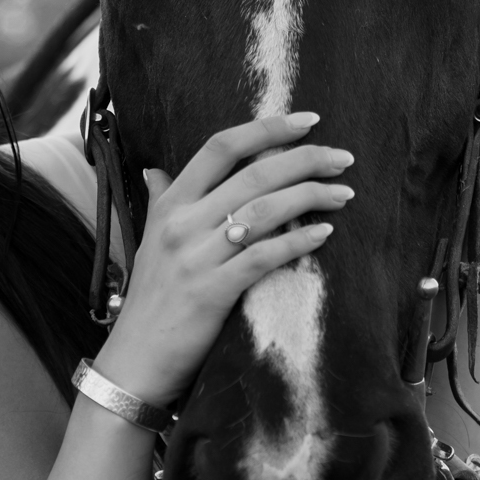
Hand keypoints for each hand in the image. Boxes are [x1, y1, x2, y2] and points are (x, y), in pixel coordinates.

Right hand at [94, 115, 355, 410]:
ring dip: (310, 196)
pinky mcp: (212, 292)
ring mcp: (195, 257)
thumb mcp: (149, 239)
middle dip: (305, 159)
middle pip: (252, 174)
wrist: (135, 359)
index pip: (220, 147)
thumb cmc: (151, 298)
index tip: (308, 120)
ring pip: (262, 211)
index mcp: (170, 203)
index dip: (267, 128)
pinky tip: (325, 233)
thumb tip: (156, 169)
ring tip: (344, 193)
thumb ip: (160, 199)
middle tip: (343, 157)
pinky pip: (263, 257)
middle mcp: (181, 222)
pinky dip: (298, 242)